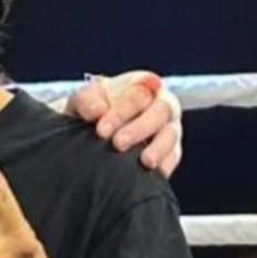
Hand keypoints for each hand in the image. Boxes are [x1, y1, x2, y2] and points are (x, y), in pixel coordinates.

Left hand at [64, 72, 181, 177]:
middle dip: (139, 128)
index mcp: (142, 85)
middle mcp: (160, 104)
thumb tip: (98, 110)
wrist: (95, 132)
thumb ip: (86, 100)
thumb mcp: (84, 100)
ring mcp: (168, 128)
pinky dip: (165, 164)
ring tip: (145, 161)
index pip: (140, 93)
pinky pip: (173, 157)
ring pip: (171, 135)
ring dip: (158, 148)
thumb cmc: (93, 109)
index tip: (101, 130)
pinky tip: (152, 172)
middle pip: (161, 111)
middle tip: (118, 143)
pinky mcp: (170, 152)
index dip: (122, 111)